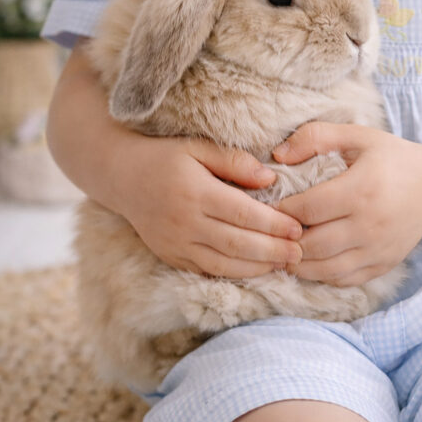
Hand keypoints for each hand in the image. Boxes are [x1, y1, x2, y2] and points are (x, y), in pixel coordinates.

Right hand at [115, 133, 302, 277]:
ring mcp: (176, 244)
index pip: (242, 214)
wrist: (122, 177)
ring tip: (284, 265)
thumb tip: (270, 178)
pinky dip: (233, 274)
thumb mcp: (199, 147)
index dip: (272, 224)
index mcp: (195, 192)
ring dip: (256, 268)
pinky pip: (206, 271)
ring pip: (222, 264)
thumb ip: (235, 161)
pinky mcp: (171, 258)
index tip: (297, 227)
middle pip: (236, 244)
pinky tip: (255, 271)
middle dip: (271, 251)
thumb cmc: (166, 158)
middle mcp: (185, 223)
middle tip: (299, 253)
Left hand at [272, 123, 421, 284]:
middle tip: (270, 231)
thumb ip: (316, 137)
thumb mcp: (358, 136)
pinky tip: (308, 260)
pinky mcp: (383, 265)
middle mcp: (370, 225)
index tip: (271, 204)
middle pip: (312, 244)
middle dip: (285, 240)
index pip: (308, 209)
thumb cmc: (392, 158)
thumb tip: (278, 155)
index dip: (282, 210)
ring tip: (282, 248)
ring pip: (324, 269)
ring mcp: (378, 249)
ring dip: (297, 262)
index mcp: (362, 189)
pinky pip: (343, 279)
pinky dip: (320, 274)